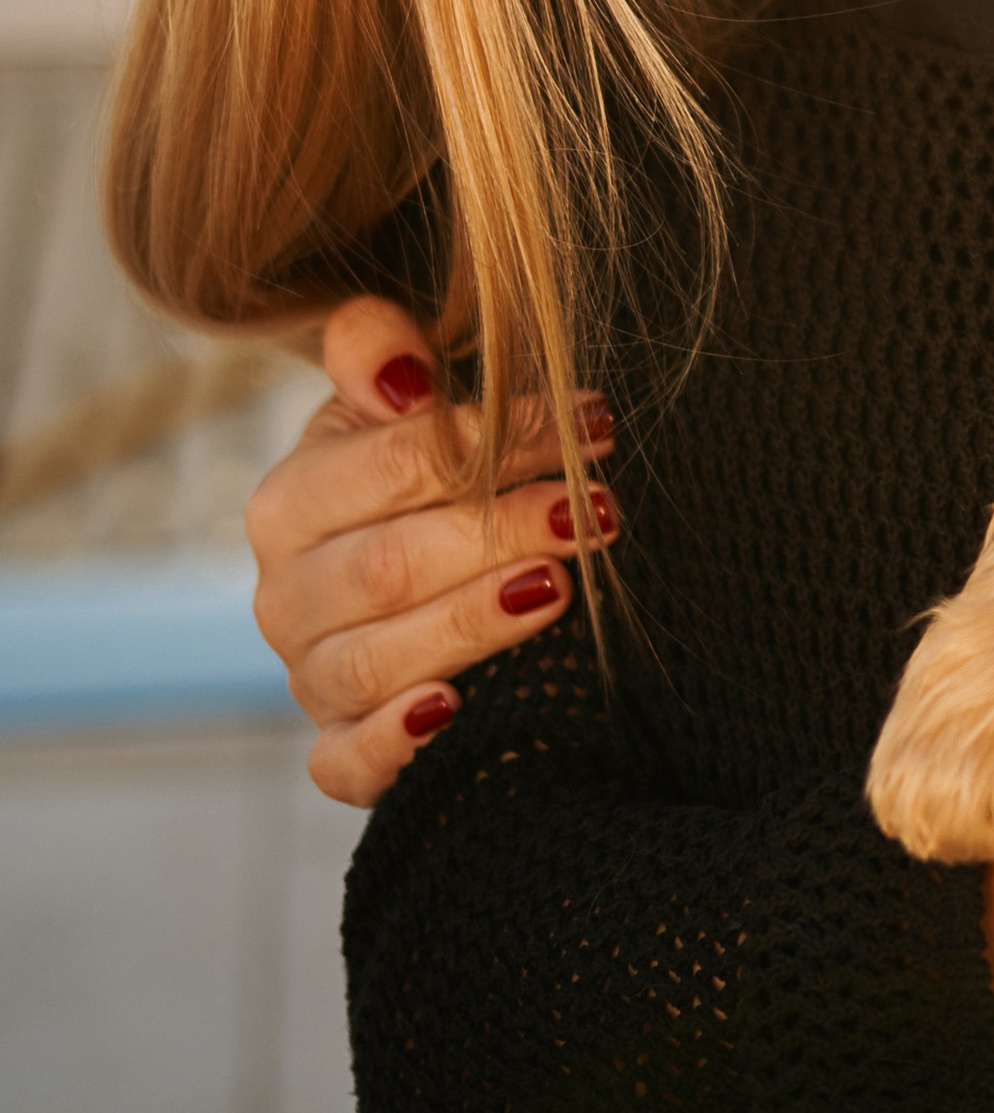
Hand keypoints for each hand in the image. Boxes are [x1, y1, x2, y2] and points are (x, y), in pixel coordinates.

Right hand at [244, 299, 614, 807]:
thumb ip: (378, 349)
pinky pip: (343, 764)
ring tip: (557, 588)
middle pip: (388, 568)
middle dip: (497, 533)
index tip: (589, 424)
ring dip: (470, 624)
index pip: (394, 465)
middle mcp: (284, 596)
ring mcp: (308, 677)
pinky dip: (392, 745)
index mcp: (288, 502)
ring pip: (374, 663)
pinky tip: (452, 711)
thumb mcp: (391, 394)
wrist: (400, 552)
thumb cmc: (410, 470)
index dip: (495, 440)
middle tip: (589, 512)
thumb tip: (404, 370)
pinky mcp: (336, 747)